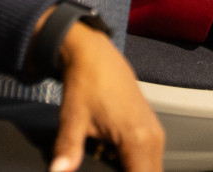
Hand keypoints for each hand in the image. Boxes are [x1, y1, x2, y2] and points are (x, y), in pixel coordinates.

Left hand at [49, 24, 163, 171]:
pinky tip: (113, 162)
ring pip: (152, 169)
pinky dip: (135, 166)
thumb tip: (58, 171)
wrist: (95, 54)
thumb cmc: (86, 82)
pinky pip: (149, 159)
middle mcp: (153, 138)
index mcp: (138, 139)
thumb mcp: (73, 119)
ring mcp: (154, 133)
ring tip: (106, 166)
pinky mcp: (150, 129)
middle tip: (103, 170)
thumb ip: (67, 150)